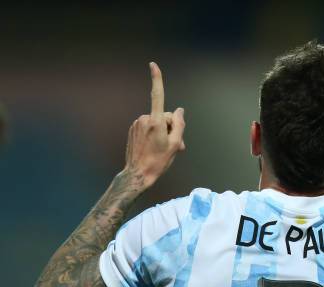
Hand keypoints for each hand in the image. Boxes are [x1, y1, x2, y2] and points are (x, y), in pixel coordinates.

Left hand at [123, 62, 185, 188]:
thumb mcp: (175, 144)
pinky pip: (148, 127)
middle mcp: (144, 120)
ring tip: (164, 149)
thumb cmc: (158, 161)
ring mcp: (137, 124)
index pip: (157, 96)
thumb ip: (179, 125)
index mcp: (155, 122)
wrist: (138, 174)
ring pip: (156, 122)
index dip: (157, 80)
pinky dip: (154, 134)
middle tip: (176, 146)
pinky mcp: (133, 129)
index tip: (153, 65)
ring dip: (163, 132)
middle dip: (171, 128)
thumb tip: (179, 111)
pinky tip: (154, 148)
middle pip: (164, 116)